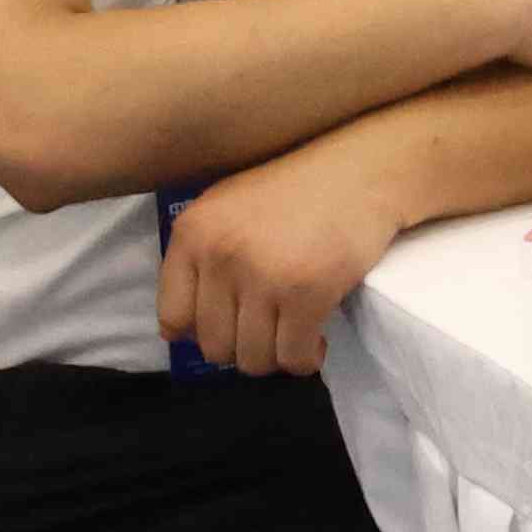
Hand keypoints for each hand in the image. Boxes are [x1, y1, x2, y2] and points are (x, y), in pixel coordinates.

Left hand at [158, 132, 406, 375]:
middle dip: (244, 348)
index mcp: (192, 232)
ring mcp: (262, 276)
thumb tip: (175, 333)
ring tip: (292, 333)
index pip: (172, 317)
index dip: (201, 331)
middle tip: (270, 330)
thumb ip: (199, 260)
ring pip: (253, 360)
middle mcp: (219, 255)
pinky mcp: (306, 294)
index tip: (231, 323)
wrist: (359, 172)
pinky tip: (315, 338)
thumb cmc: (293, 192)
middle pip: (214, 347)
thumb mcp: (226, 210)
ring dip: (275, 357)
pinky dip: (305, 359)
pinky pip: (293, 358)